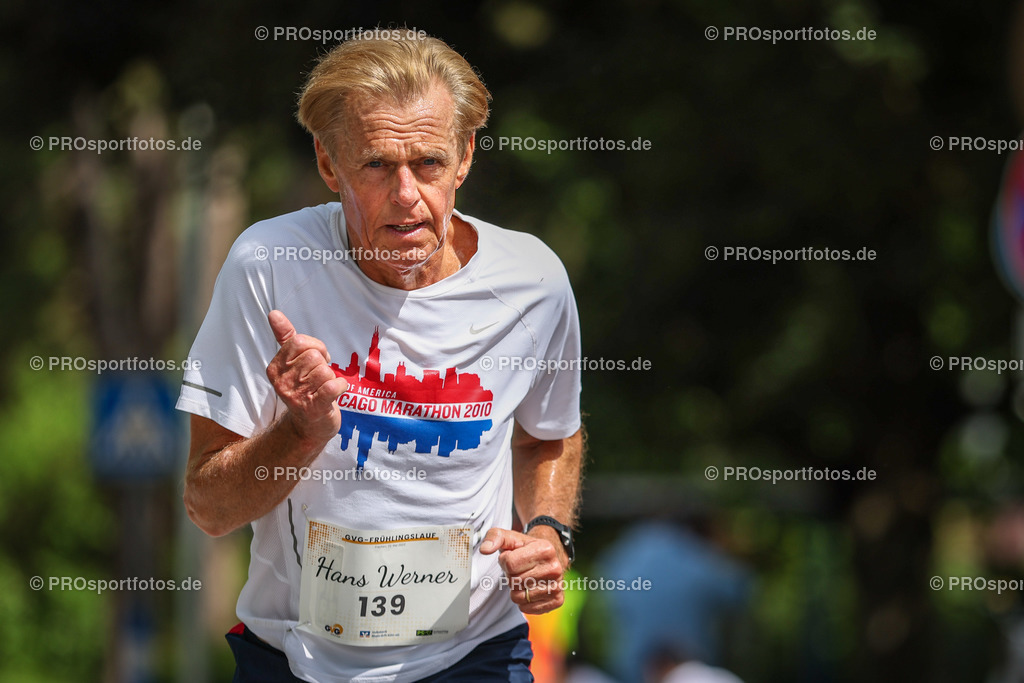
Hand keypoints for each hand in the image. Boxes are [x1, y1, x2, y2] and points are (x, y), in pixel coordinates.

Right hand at [265, 310, 347, 447]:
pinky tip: (336, 392)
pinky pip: (332, 386)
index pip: (299, 342)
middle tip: (320, 377)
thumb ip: (285, 337)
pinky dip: (341, 386)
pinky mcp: (314, 408)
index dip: (315, 347)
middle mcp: (282, 383)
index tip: (316, 359)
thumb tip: (273, 313)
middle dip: (324, 364)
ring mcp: (297, 397)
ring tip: (324, 388)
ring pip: (324, 370)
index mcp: (275, 368)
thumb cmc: (306, 388)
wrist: (310, 425)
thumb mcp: (293, 362)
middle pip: (314, 356)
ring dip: (331, 377)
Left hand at [480, 527, 565, 613]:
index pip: (510, 564)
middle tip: (519, 569)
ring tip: (525, 578)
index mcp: (545, 549)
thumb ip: (494, 538)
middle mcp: (555, 568)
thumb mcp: (510, 537)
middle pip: (513, 581)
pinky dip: (523, 601)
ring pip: (518, 597)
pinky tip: (530, 589)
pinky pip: (526, 608)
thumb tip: (484, 549)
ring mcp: (557, 586)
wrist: (548, 557)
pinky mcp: (556, 601)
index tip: (512, 557)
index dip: (505, 561)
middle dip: (510, 576)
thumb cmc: (526, 548)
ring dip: (516, 589)